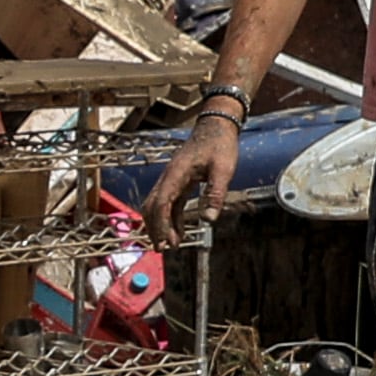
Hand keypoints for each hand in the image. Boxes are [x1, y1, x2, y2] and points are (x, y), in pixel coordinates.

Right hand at [148, 111, 245, 239]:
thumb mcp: (223, 169)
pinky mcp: (178, 181)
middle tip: (163, 248)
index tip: (167, 242)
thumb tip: (209, 219)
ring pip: (157, 206)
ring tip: (170, 245)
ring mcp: (171, 180)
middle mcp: (168, 177)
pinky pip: (169, 203)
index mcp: (176, 174)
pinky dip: (170, 219)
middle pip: (151, 206)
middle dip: (155, 228)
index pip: (160, 203)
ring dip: (160, 225)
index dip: (161, 225)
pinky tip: (178, 232)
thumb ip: (215, 194)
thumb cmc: (220, 145)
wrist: (216, 126)